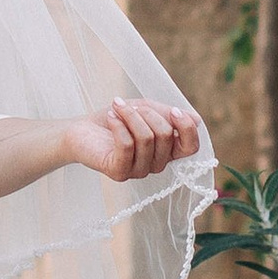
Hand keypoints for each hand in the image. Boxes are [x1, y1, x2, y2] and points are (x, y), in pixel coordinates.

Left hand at [66, 97, 200, 184]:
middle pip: (166, 136)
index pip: (191, 147)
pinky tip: (111, 116)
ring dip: (130, 116)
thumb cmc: (115, 119)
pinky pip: (127, 145)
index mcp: (166, 151)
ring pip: (146, 138)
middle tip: (129, 106)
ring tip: (117, 107)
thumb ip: (167, 115)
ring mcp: (138, 171)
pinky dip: (119, 125)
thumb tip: (196, 119)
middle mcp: (155, 165)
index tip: (173, 110)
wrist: (81, 130)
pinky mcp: (119, 172)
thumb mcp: (144, 110)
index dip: (186, 128)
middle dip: (147, 113)